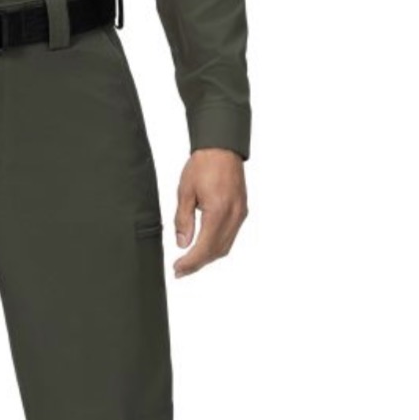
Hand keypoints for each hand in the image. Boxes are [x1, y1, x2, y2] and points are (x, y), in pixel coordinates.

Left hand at [172, 148, 248, 279]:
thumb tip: (182, 244)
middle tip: (179, 271)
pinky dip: (216, 248)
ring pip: (225, 247)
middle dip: (197, 264)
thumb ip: (183, 220)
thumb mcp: (185, 193)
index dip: (190, 262)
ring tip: (188, 264)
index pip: (204, 247)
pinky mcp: (242, 212)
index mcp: (219, 211)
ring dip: (207, 258)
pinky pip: (230, 237)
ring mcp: (240, 214)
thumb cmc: (203, 165)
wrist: (222, 147)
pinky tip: (203, 249)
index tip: (177, 269)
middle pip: (216, 251)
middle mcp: (233, 215)